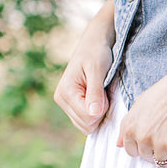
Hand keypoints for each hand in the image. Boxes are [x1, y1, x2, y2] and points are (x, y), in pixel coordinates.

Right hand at [54, 4, 115, 133]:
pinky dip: (97, 113)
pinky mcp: (73, 105)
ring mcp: (66, 104)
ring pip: (87, 126)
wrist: (94, 42)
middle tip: (104, 91)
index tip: (104, 90)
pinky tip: (99, 98)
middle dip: (100, 112)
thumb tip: (94, 114)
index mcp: (65, 92)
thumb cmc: (96, 52)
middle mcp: (62, 100)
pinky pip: (87, 121)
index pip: (88, 118)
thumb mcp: (98, 70)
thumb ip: (95, 92)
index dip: (102, 108)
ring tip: (101, 93)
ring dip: (99, 113)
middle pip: (87, 125)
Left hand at [116, 66, 166, 164]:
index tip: (151, 139)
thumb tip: (119, 144)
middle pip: (147, 157)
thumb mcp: (140, 105)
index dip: (142, 146)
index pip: (131, 150)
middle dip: (156, 149)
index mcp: (130, 127)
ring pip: (163, 161)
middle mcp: (142, 137)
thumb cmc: (166, 92)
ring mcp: (159, 143)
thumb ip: (128, 126)